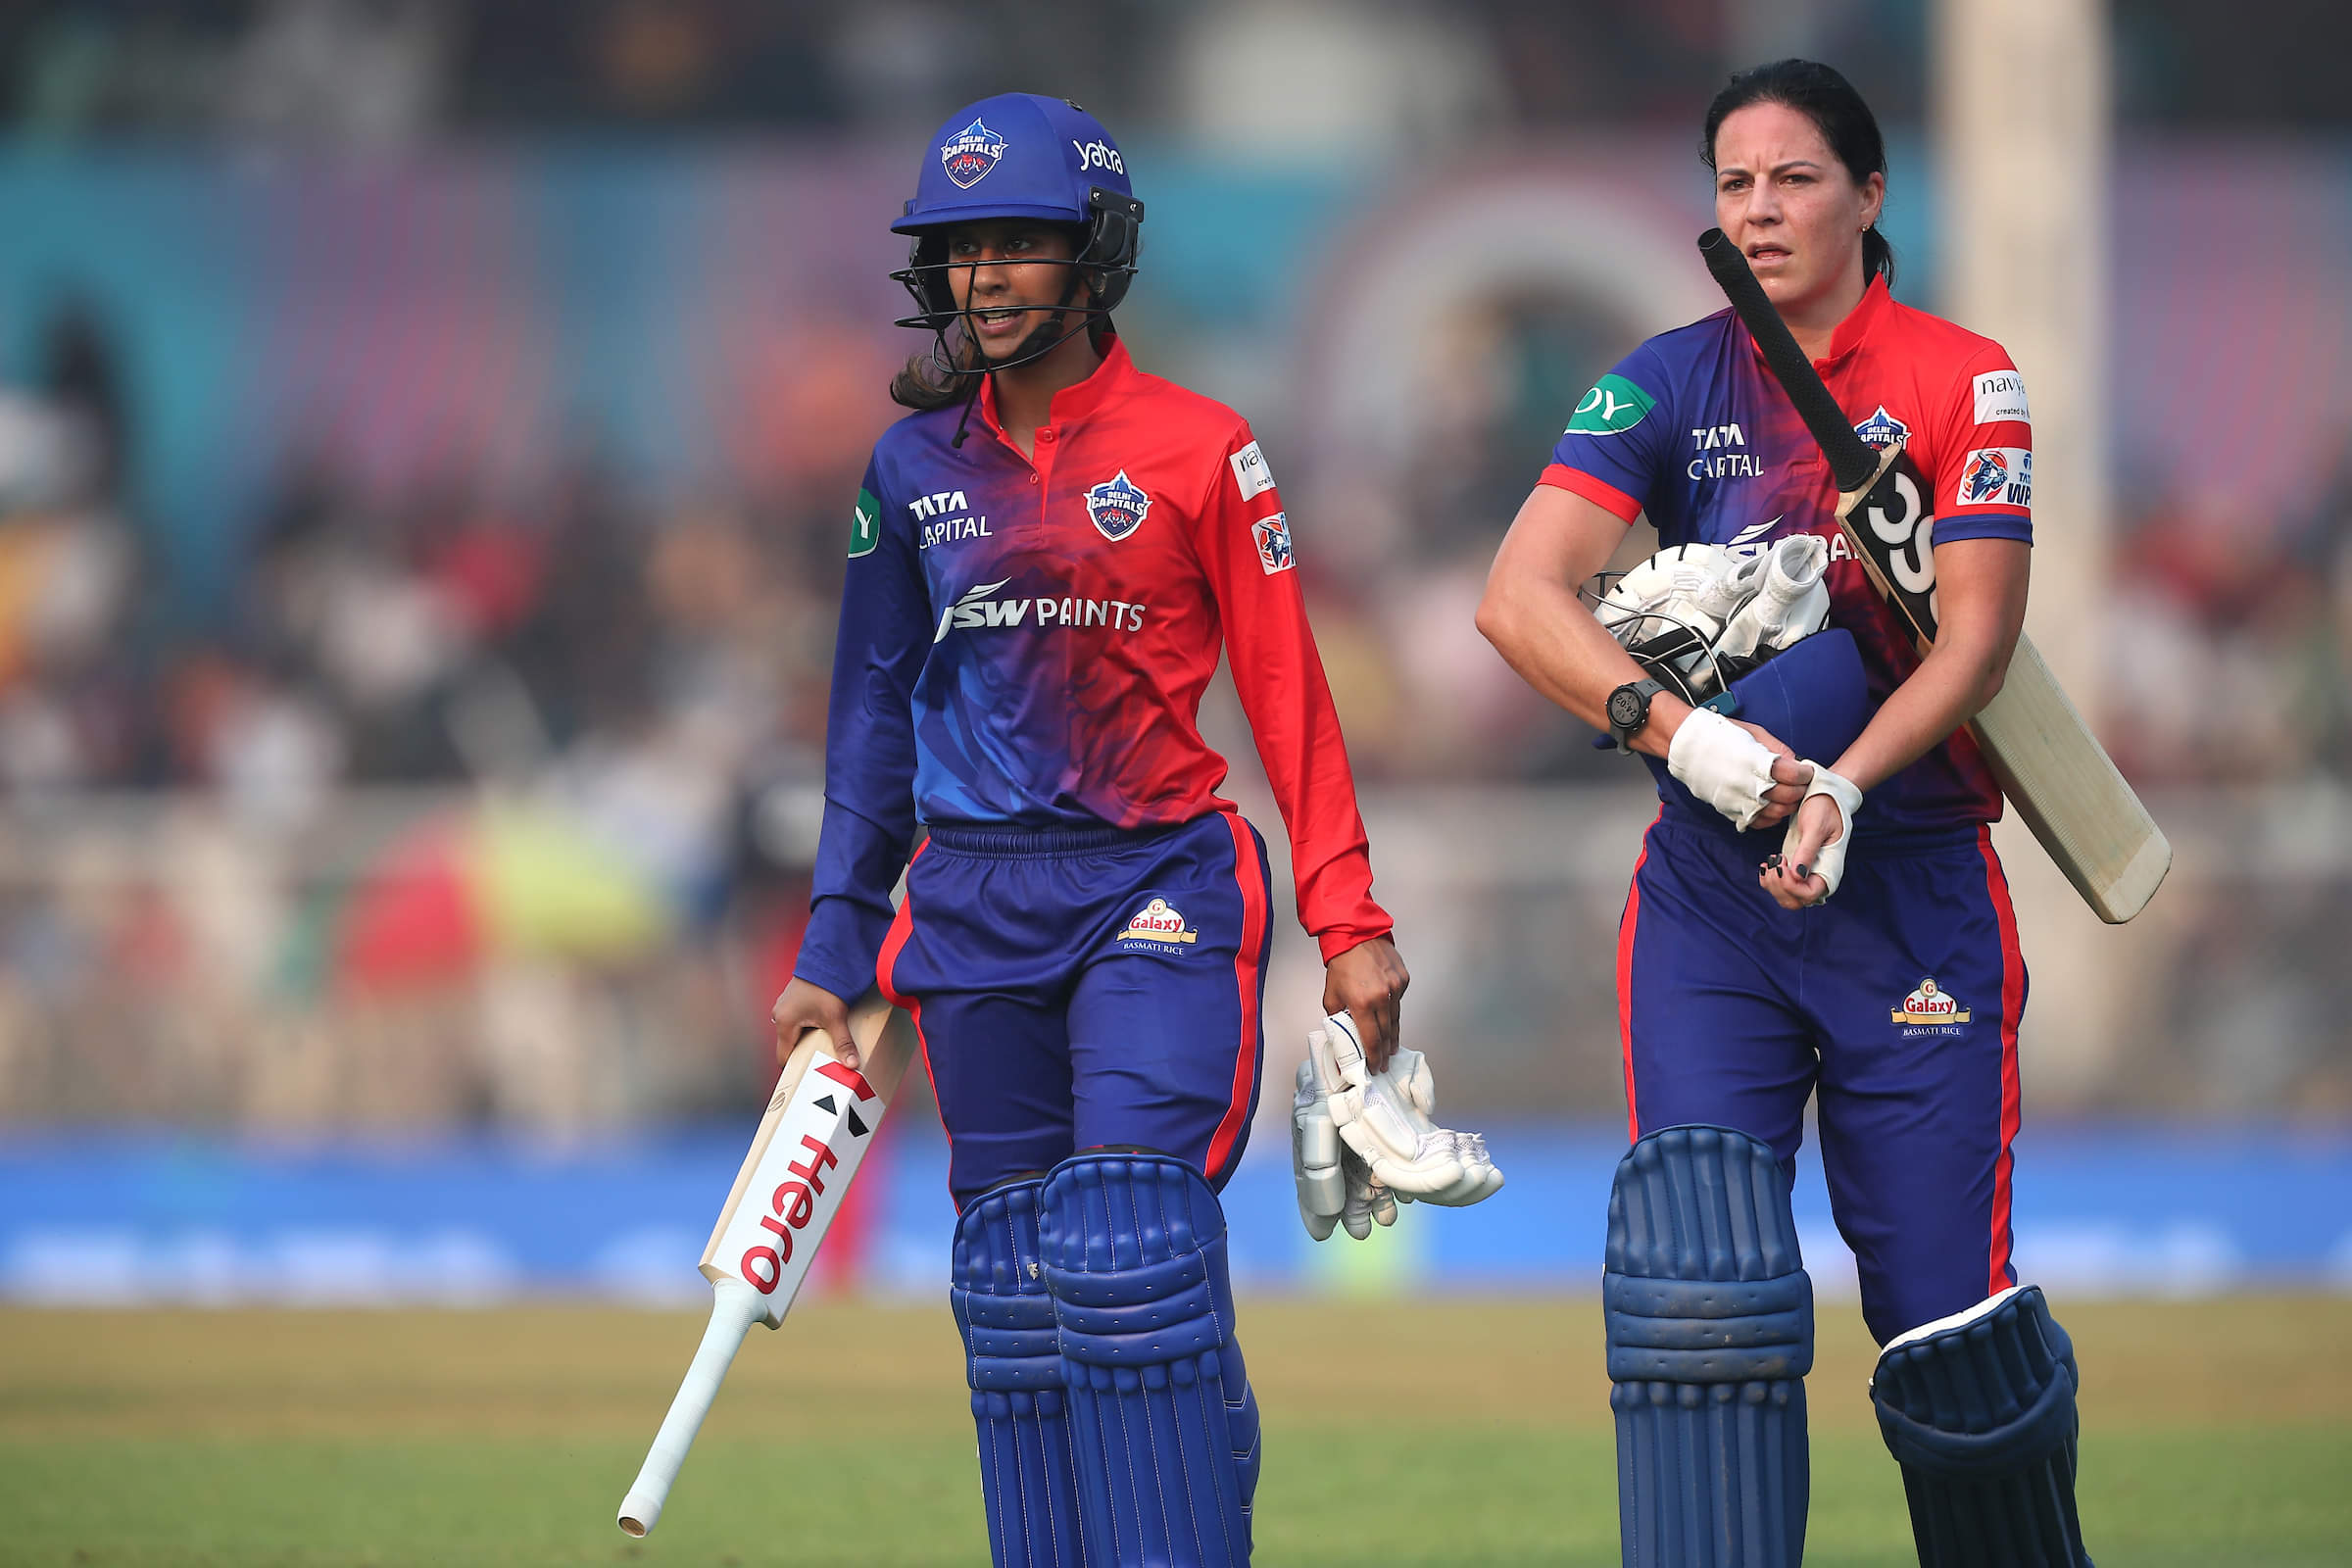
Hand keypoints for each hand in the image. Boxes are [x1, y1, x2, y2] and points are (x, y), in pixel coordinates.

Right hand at [771, 977, 855, 1069]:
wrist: (826, 957)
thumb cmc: (825, 985)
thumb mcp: (835, 1017)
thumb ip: (843, 1042)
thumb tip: (851, 1064)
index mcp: (784, 1023)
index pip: (784, 1056)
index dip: (795, 1068)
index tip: (807, 1075)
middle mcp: (779, 1014)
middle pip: (789, 1044)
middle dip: (804, 1053)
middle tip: (820, 1061)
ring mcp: (784, 1005)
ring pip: (793, 1031)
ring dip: (806, 1038)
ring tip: (823, 1044)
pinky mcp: (793, 998)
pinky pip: (797, 1019)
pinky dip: (807, 1025)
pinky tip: (822, 1025)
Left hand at [1322, 936, 1407, 1072]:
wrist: (1356, 937)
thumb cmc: (1342, 965)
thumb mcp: (1331, 995)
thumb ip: (1337, 1018)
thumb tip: (1341, 1036)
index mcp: (1361, 1003)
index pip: (1371, 1040)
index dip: (1374, 1057)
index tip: (1375, 1067)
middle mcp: (1381, 997)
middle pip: (1387, 1033)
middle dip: (1385, 1052)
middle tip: (1384, 1063)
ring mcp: (1395, 988)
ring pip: (1396, 1019)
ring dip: (1392, 1036)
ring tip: (1390, 1048)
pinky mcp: (1403, 979)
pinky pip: (1399, 1002)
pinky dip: (1394, 1010)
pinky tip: (1389, 1017)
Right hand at [1667, 710, 1810, 831]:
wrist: (1686, 746)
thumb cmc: (1718, 735)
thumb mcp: (1753, 733)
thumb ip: (1777, 749)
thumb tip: (1796, 763)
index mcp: (1757, 762)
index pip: (1794, 775)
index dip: (1805, 773)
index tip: (1805, 770)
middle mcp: (1749, 784)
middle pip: (1789, 796)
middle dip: (1800, 789)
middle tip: (1800, 783)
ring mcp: (1739, 800)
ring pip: (1777, 813)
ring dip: (1787, 804)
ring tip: (1787, 794)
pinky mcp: (1730, 810)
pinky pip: (1759, 822)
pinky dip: (1770, 817)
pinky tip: (1770, 805)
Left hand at [1760, 791, 1841, 908]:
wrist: (1825, 798)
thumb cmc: (1825, 809)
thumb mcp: (1815, 827)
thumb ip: (1807, 851)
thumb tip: (1798, 875)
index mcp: (1829, 870)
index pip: (1808, 895)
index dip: (1790, 886)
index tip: (1783, 863)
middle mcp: (1818, 878)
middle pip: (1795, 901)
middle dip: (1779, 887)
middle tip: (1775, 863)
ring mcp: (1807, 876)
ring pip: (1785, 897)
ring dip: (1772, 884)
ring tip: (1770, 861)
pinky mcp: (1796, 870)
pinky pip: (1780, 886)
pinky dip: (1769, 880)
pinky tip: (1766, 864)